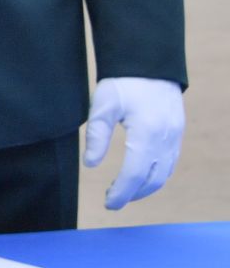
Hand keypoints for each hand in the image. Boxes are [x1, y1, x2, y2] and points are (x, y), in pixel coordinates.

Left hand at [84, 77, 184, 209]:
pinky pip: (170, 163)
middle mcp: (166, 139)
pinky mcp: (177, 134)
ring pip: (164, 174)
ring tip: (123, 192)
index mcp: (148, 132)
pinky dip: (156, 176)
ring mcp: (175, 137)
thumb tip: (90, 164)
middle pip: (152, 179)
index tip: (108, 203)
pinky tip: (141, 177)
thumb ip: (97, 135)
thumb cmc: (123, 82)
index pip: (135, 173)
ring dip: (145, 188)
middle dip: (132, 193)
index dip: (122, 191)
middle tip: (112, 201)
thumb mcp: (103, 104)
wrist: (149, 64)